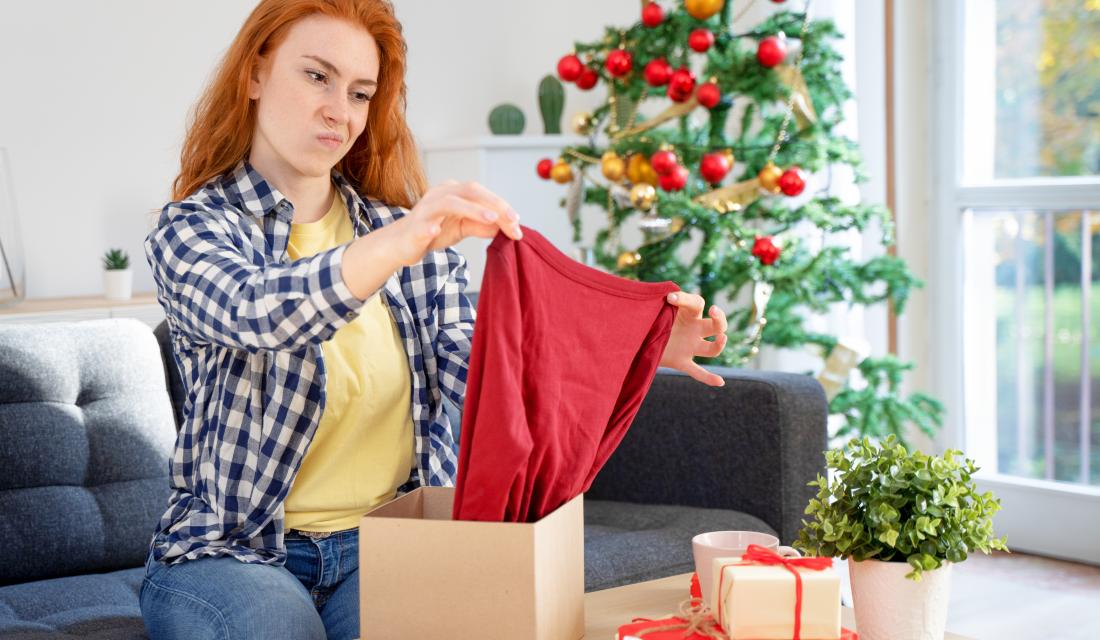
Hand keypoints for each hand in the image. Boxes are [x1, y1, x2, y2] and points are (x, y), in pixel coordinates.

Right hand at [390, 180, 523, 265]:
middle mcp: (440, 195)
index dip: (502, 206)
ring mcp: (425, 209)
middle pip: (470, 191)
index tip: (518, 223)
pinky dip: (430, 227)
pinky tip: (437, 231)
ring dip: (472, 209)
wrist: (401, 245)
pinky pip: (422, 225)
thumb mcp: (461, 228)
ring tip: (491, 219)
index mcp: (453, 192)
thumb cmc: (432, 232)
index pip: (482, 194)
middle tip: (513, 220)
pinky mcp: (414, 226)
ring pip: (449, 202)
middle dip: (494, 204)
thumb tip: (504, 227)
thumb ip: (481, 226)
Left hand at [658, 291, 728, 386]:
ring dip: (719, 344)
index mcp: (688, 313)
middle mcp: (694, 329)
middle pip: (716, 325)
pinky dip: (708, 378)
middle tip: (713, 310)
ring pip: (712, 349)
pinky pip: (698, 372)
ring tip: (721, 338)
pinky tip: (720, 382)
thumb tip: (660, 294)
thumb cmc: (649, 316)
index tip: (669, 298)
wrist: (640, 336)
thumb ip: (656, 299)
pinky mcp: (681, 361)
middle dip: (719, 318)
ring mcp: (690, 347)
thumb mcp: (652, 306)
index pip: (697, 302)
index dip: (685, 298)